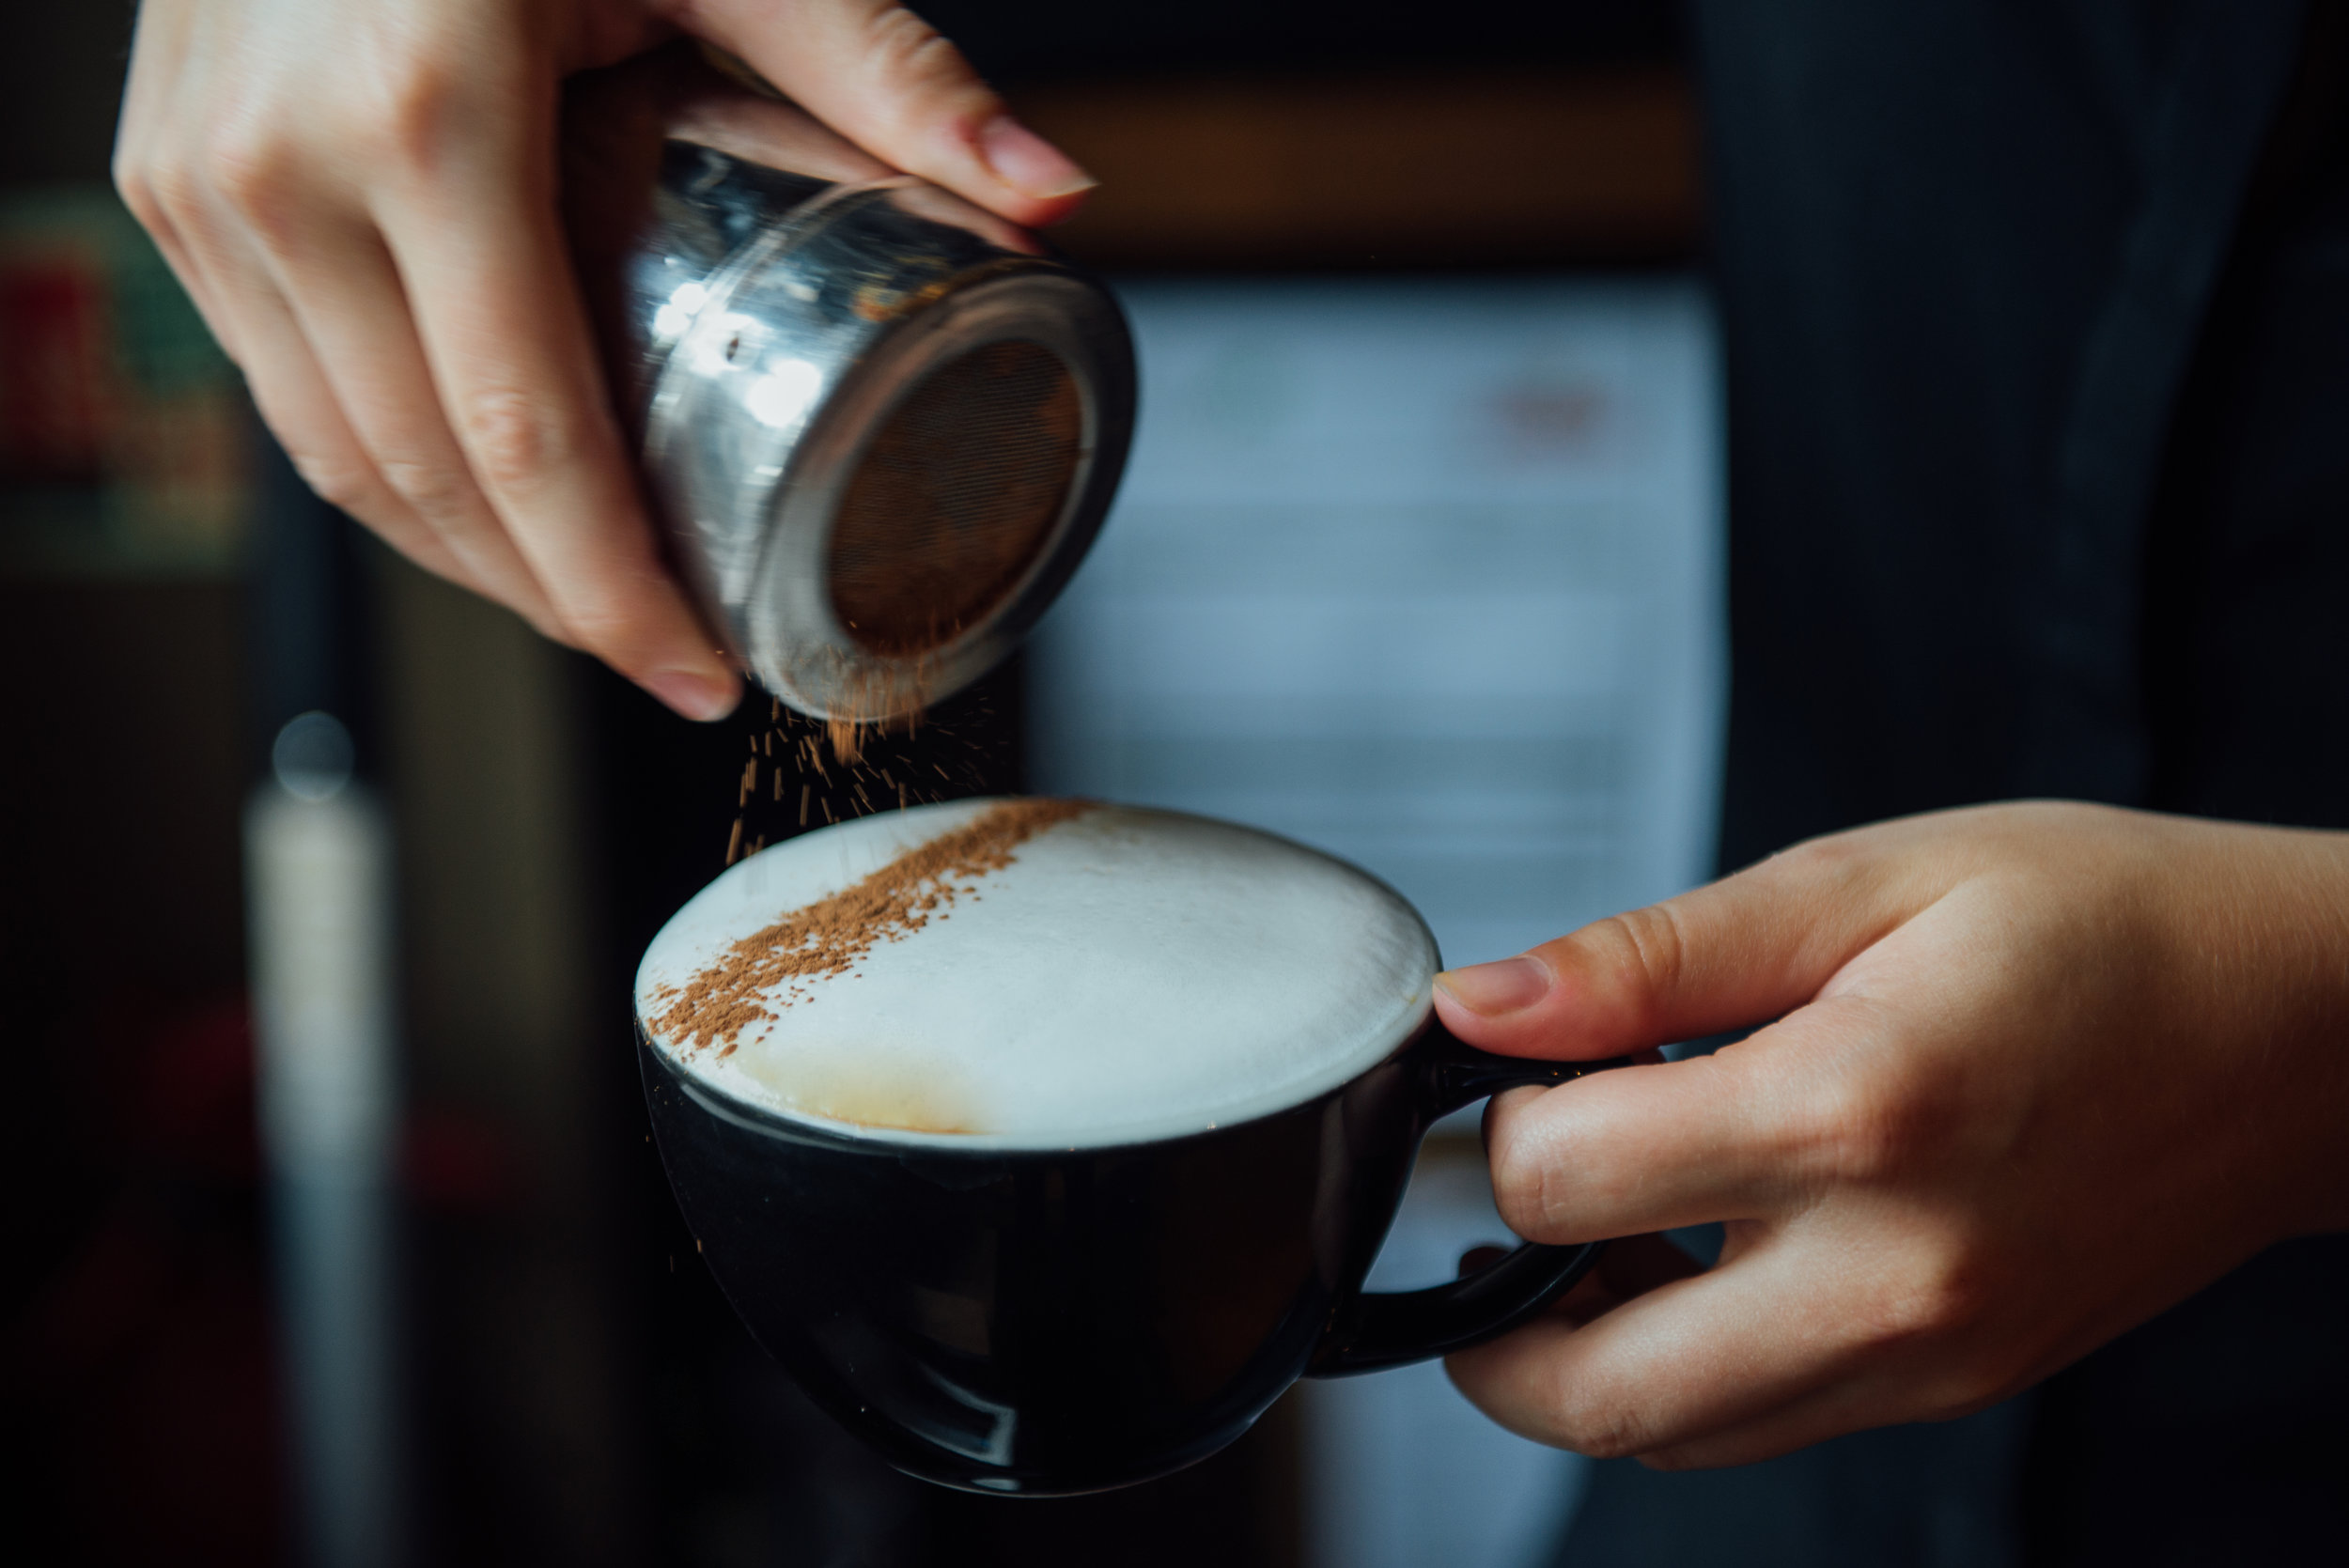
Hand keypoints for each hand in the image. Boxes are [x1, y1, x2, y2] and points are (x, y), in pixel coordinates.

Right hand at [113, 0, 1092, 719]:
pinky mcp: (169, 187)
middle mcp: (281, 172)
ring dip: (467, 565)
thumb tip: (1051, 200)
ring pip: (336, 459)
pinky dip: (386, 477)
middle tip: (668, 661)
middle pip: (430, 484)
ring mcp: (200, 185)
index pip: (526, 439)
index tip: (696, 674)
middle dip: (556, 607)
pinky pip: (278, 390)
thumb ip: (883, 67)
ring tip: (591, 608)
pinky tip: (481, 509)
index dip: (615, 592)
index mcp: (423, 119)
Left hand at [1433, 802, 2348, 1467]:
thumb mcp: (1861, 879)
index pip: (1561, 1182)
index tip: (1519, 1066)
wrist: (2303, 1030)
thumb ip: (1648, 959)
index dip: (1497, 1122)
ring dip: (1575, 1355)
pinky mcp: (1953, 1387)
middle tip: (1490, 1205)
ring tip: (1594, 1222)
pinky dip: (1678, 1370)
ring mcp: (1929, 1358)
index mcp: (1858, 1113)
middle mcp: (1893, 1276)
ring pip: (1666, 1437)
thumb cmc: (2099, 923)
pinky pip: (1760, 1426)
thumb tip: (1480, 1008)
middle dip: (1484, 1314)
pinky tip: (1686, 1256)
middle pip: (1589, 1391)